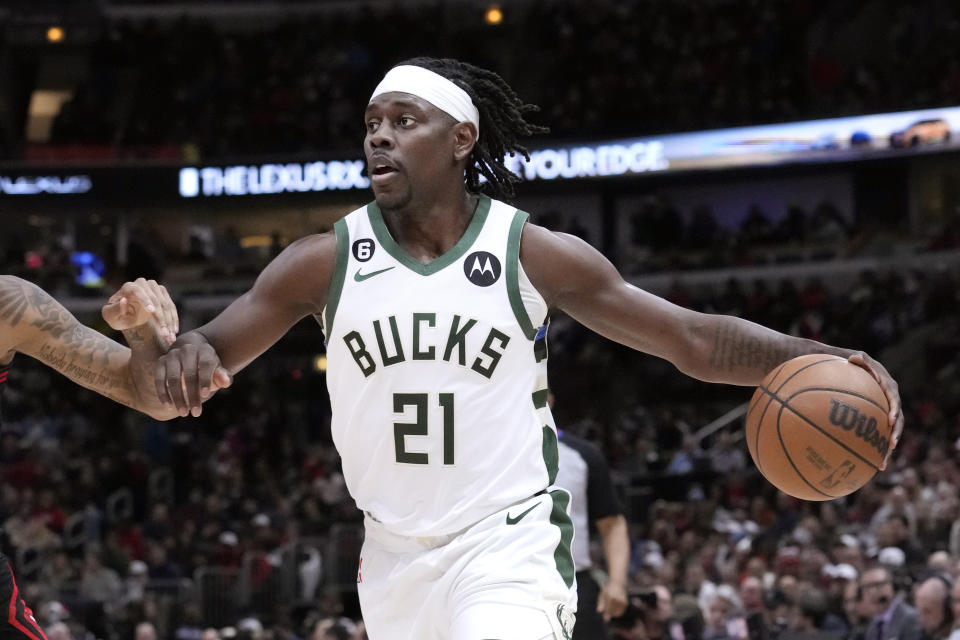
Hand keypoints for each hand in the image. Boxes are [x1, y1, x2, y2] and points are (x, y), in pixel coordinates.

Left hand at [102, 278, 178, 343]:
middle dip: (161, 319)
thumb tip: (124, 300)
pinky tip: (174, 331)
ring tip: (170, 337)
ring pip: (166, 305)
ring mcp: (155, 288)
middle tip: (164, 334)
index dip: (145, 300)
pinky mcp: (164, 295)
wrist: (126, 316)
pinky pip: (171, 307)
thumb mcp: (111, 316)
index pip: (138, 291)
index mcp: (128, 287)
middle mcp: (143, 284)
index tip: (152, 312)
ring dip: (170, 322)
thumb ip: (115, 310)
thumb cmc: (116, 316)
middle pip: (156, 300)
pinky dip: (173, 320)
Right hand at [154, 341, 231, 416]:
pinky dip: (163, 394)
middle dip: (192, 396)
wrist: (189, 353)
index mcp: (204, 350)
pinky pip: (159, 379)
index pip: (205, 364)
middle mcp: (187, 350)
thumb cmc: (207, 367)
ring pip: (173, 379)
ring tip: (184, 413)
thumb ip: (222, 376)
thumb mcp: (216, 370)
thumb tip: (226, 381)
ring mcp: (172, 355)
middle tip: (196, 413)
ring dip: (178, 398)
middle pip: (189, 375)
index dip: (205, 380)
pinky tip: (169, 406)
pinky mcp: (160, 362)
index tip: (205, 395)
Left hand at [598, 580, 628, 620]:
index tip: (605, 619)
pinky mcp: (625, 603)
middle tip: (607, 617)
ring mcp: (621, 601)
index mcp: (610, 596)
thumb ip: (600, 603)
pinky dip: (619, 613)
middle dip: (610, 615)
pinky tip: (615, 612)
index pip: (608, 608)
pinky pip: (621, 611)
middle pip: (613, 611)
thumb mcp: (602, 594)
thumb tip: (599, 611)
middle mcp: (616, 599)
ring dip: (614, 614)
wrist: (618, 584)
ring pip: (618, 612)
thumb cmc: (608, 590)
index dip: (607, 614)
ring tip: (611, 613)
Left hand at [848, 352, 902, 468]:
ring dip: (888, 447)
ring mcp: (886, 412)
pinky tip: (872, 465)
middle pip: (897, 419)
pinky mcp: (879, 420)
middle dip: (895, 432)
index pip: (894, 399)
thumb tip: (854, 357)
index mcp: (888, 388)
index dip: (894, 409)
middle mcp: (890, 401)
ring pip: (891, 431)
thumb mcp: (856, 359)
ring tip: (882, 462)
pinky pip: (880, 435)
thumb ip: (858, 359)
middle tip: (891, 443)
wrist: (855, 370)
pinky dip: (877, 449)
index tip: (890, 419)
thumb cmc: (855, 364)